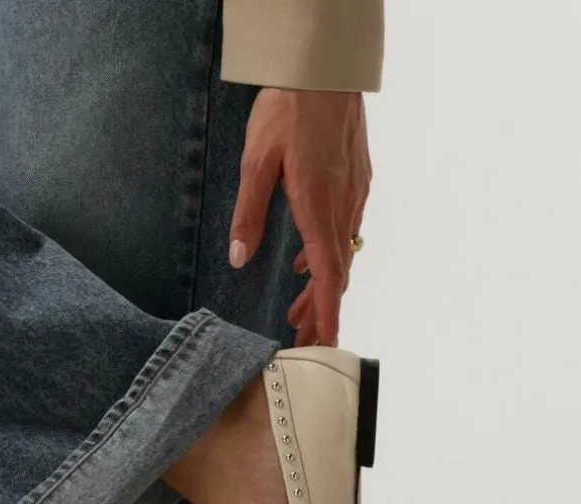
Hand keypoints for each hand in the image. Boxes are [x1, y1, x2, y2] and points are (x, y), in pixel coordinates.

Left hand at [229, 88, 371, 347]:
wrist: (325, 70)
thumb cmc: (289, 110)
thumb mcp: (256, 163)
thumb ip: (248, 214)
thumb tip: (239, 257)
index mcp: (319, 207)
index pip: (329, 274)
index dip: (327, 312)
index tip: (325, 341)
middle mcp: (342, 207)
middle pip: (336, 272)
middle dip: (319, 308)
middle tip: (300, 336)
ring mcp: (353, 194)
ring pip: (340, 253)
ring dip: (321, 285)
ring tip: (299, 309)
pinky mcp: (355, 182)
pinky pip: (343, 231)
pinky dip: (325, 256)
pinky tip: (304, 264)